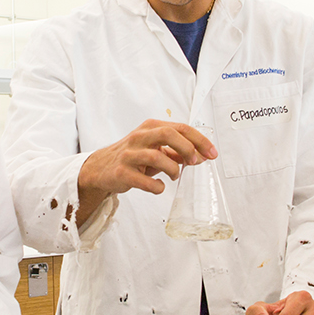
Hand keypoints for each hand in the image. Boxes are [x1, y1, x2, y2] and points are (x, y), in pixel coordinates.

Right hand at [76, 120, 218, 222]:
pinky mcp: (122, 173)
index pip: (180, 128)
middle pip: (168, 134)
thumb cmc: (133, 157)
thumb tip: (201, 156)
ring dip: (173, 169)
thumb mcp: (155, 149)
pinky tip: (159, 187)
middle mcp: (139, 137)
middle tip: (195, 162)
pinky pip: (145, 181)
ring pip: (157, 157)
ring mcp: (129, 155)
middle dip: (187, 148)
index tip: (212, 153)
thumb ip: (176, 151)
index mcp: (150, 127)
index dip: (199, 140)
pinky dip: (157, 186)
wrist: (101, 168)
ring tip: (174, 176)